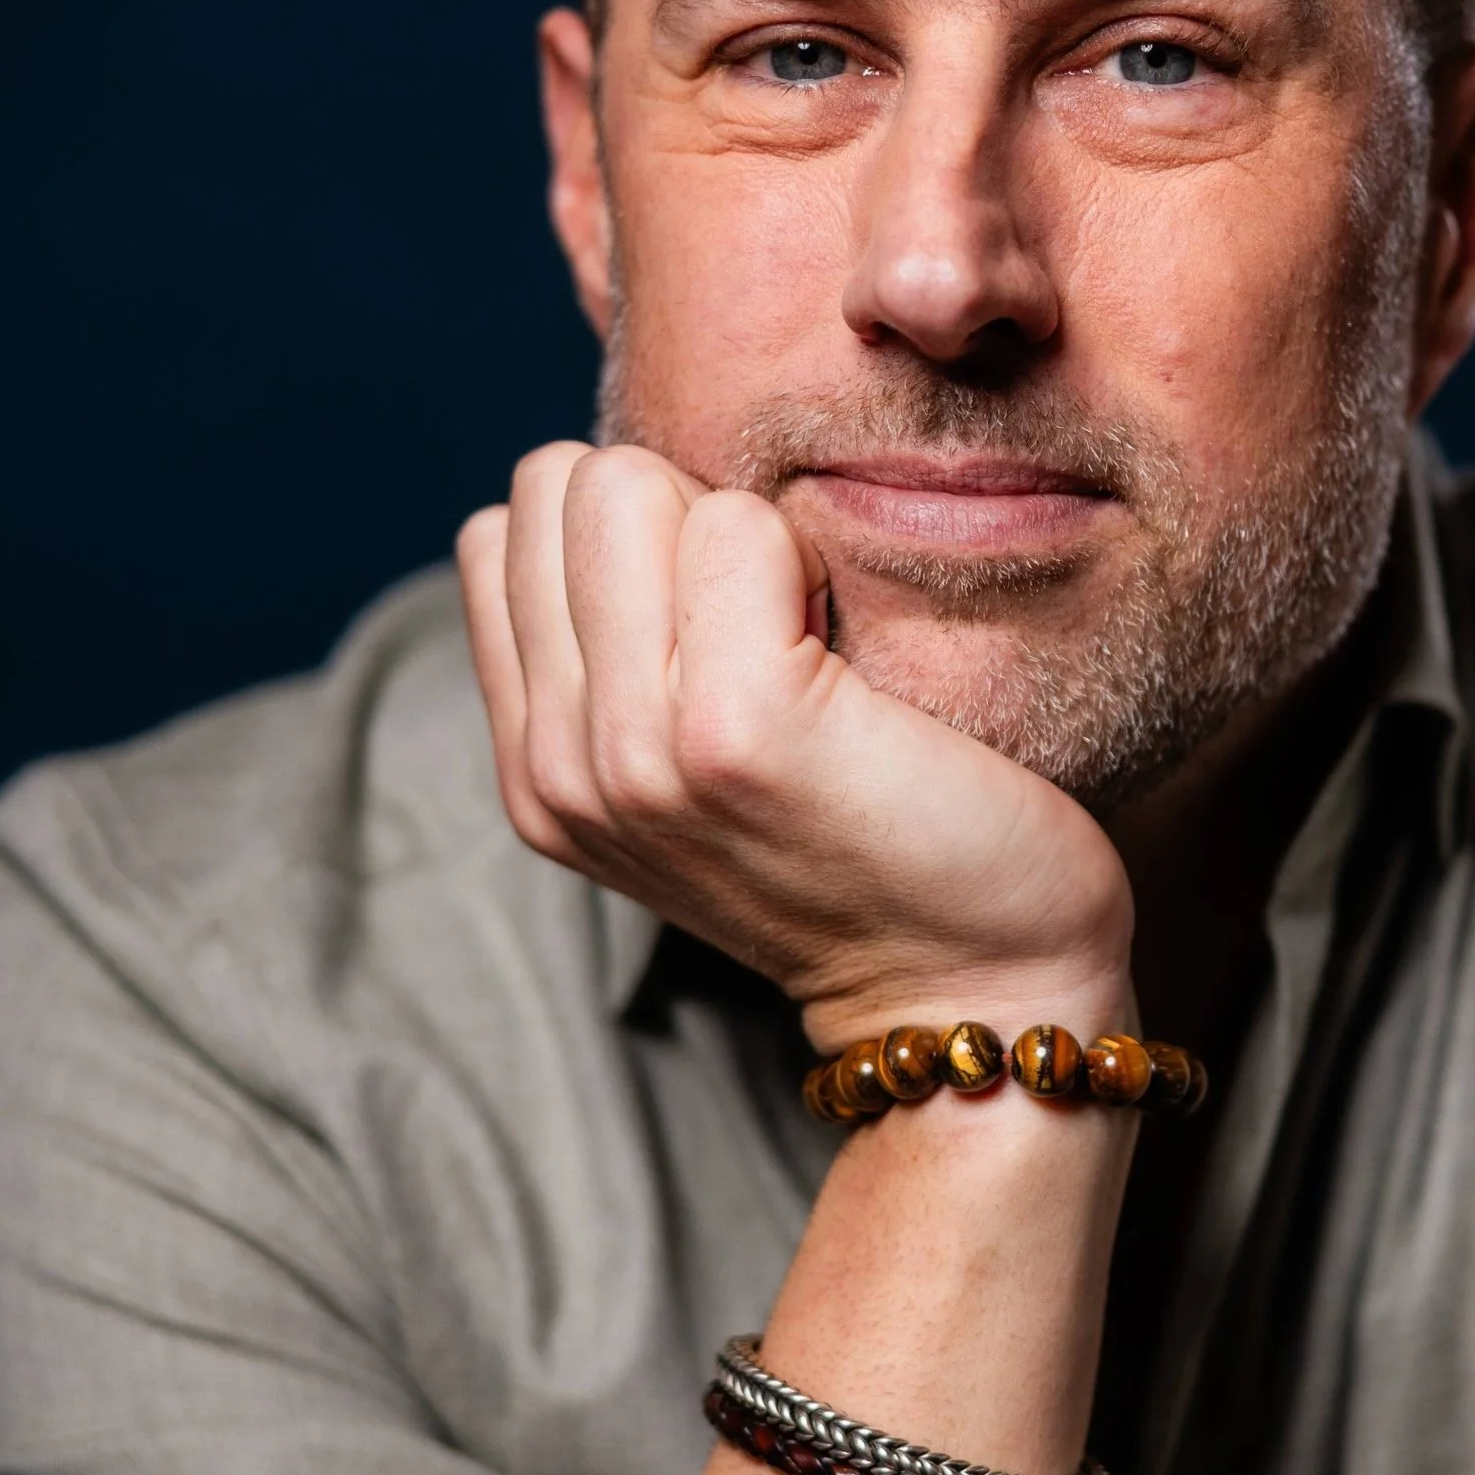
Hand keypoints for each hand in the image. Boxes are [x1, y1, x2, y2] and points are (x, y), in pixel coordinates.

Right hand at [457, 443, 1133, 1043]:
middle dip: (671, 513)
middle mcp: (561, 766)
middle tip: (767, 625)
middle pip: (555, 484)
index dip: (631, 536)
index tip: (721, 627)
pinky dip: (802, 557)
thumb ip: (619, 656)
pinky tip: (847, 659)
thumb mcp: (689, 768)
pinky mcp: (737, 728)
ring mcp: (637, 750)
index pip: (505, 531)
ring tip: (802, 642)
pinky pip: (738, 525)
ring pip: (624, 485)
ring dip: (734, 531)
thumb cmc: (869, 849)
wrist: (969, 989)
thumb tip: (613, 490)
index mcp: (537, 770)